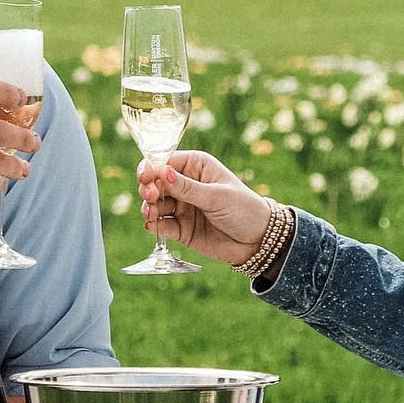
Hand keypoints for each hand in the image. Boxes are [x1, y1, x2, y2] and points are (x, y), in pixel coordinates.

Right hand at [137, 150, 272, 265]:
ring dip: (149, 207)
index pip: (165, 162)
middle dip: (149, 189)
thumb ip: (187, 187)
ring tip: (151, 213)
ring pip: (155, 204)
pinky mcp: (181, 228)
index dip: (152, 168)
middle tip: (151, 197)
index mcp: (196, 166)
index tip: (145, 178)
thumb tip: (162, 172)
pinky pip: (161, 224)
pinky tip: (153, 225)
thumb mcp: (216, 196)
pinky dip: (154, 224)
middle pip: (156, 183)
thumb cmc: (243, 209)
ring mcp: (182, 206)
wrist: (258, 241)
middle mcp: (185, 184)